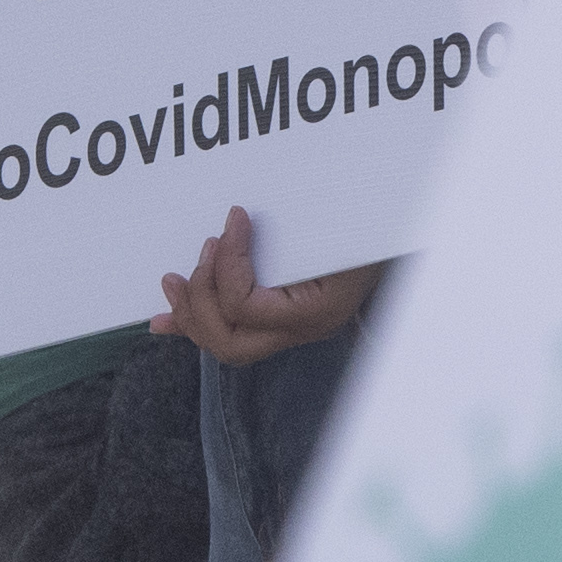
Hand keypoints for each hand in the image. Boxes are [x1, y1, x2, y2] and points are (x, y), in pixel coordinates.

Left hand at [157, 208, 386, 368]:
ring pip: (226, 347)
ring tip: (172, 280)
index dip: (229, 263)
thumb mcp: (338, 221)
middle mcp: (305, 331)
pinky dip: (195, 323)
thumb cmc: (370, 222)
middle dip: (198, 303)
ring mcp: (294, 332)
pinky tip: (163, 321)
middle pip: (229, 344)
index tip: (233, 217)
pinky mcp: (284, 322)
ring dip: (191, 313)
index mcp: (318, 311)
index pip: (247, 307)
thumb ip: (289, 229)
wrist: (398, 233)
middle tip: (195, 258)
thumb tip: (237, 215)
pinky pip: (232, 334)